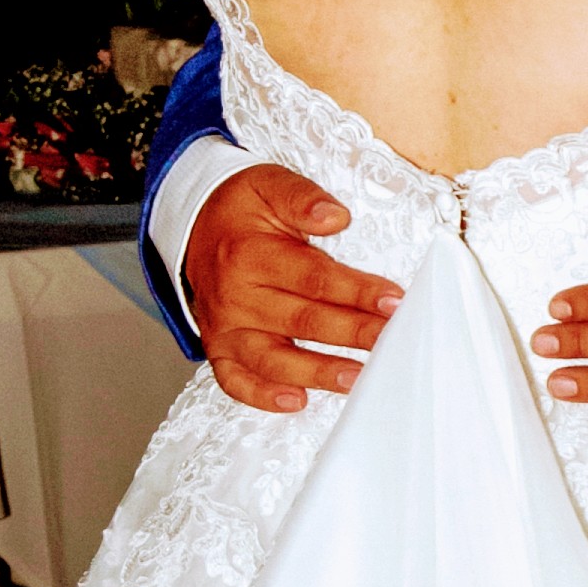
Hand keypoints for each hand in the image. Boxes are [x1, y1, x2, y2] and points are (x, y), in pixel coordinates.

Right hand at [186, 167, 405, 413]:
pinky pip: (235, 380)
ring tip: (357, 379)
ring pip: (273, 359)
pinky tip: (297, 401)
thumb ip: (301, 198)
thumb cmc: (240, 210)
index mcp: (250, 254)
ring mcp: (225, 328)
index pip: (314, 278)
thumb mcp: (267, 184)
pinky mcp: (219, 348)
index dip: (357, 291)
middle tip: (392, 341)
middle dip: (353, 333)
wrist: (192, 227)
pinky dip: (263, 396)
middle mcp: (235, 297)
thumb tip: (336, 217)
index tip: (395, 300)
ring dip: (318, 372)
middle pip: (302, 322)